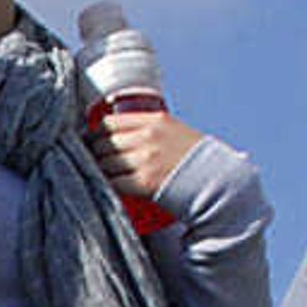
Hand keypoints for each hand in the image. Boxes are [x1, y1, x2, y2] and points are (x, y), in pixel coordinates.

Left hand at [84, 105, 206, 202]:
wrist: (215, 178)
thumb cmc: (192, 156)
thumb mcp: (172, 129)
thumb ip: (146, 126)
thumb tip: (112, 131)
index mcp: (154, 121)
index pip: (108, 123)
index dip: (95, 134)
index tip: (90, 141)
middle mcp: (148, 137)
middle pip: (102, 144)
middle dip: (94, 153)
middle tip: (94, 161)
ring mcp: (145, 160)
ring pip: (104, 163)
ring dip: (99, 170)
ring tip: (102, 174)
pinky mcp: (144, 182)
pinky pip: (112, 182)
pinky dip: (107, 185)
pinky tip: (110, 185)